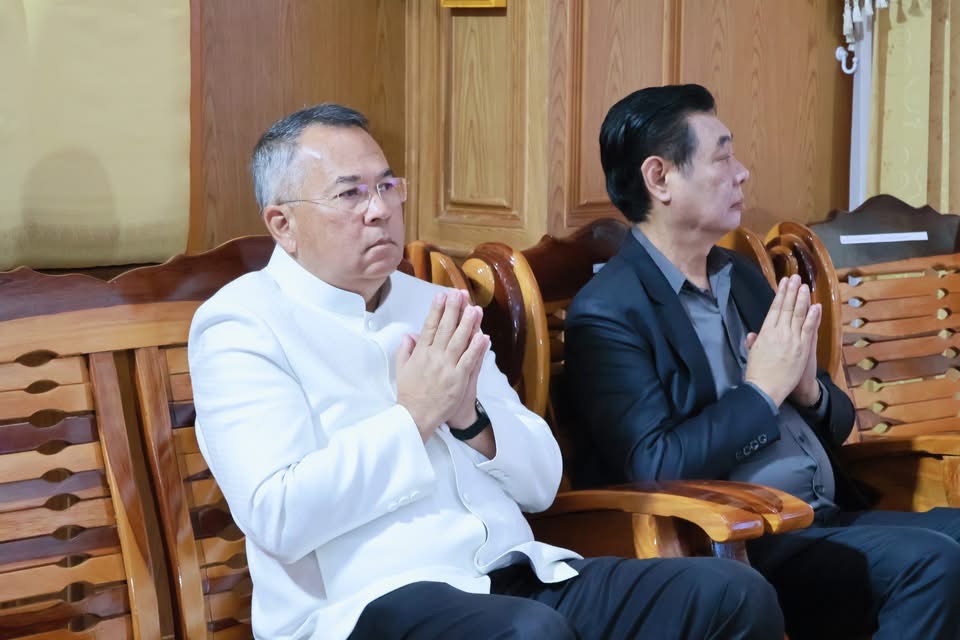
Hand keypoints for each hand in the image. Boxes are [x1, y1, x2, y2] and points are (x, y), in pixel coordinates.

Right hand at [396, 290, 488, 440]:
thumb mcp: (401, 369)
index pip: (429, 326)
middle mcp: (433, 357)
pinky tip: (483, 336)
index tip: (441, 295)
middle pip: (446, 328)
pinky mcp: (458, 379)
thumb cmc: (409, 393)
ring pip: (459, 340)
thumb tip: (408, 334)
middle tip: (459, 294)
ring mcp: (447, 367)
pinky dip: (477, 348)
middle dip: (453, 309)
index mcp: (420, 353)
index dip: (436, 309)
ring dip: (468, 323)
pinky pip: (470, 360)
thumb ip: (405, 350)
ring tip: (475, 308)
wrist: (416, 416)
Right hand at [743, 275, 820, 405]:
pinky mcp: (802, 348)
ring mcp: (792, 339)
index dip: (780, 294)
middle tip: (795, 277)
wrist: (766, 389)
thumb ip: (754, 343)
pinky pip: (808, 328)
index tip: (784, 283)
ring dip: (802, 299)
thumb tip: (752, 335)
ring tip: (804, 286)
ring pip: (798, 314)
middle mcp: (778, 332)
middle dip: (791, 291)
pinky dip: (813, 316)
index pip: (774, 309)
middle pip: (787, 307)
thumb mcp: (752, 355)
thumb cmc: (757, 374)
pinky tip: (816, 305)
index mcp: (765, 333)